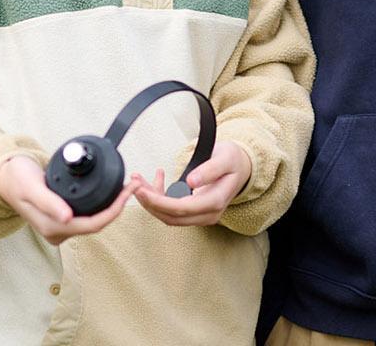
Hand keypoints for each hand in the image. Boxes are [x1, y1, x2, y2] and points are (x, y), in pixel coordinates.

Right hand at [0, 154, 138, 244]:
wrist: (5, 178)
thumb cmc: (17, 179)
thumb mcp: (32, 187)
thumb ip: (49, 203)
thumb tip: (67, 218)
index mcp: (52, 228)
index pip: (93, 224)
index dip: (114, 210)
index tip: (128, 191)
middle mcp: (58, 232)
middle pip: (97, 224)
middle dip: (117, 206)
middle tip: (131, 184)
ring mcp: (60, 227)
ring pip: (94, 221)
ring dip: (111, 206)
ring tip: (125, 187)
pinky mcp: (62, 220)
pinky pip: (88, 216)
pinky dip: (101, 205)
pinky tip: (110, 193)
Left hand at [131, 139, 251, 226]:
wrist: (241, 167)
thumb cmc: (233, 160)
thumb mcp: (225, 158)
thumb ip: (209, 170)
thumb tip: (190, 182)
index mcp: (215, 201)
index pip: (182, 208)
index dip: (159, 202)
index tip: (142, 191)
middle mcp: (208, 213)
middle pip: (171, 216)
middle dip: (149, 202)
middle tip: (133, 185)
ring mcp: (201, 215)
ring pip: (169, 215)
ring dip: (150, 200)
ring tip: (137, 180)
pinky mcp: (194, 211)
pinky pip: (172, 210)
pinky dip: (158, 198)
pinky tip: (154, 179)